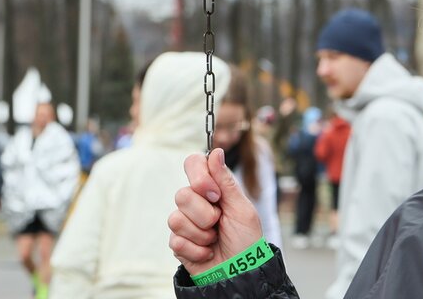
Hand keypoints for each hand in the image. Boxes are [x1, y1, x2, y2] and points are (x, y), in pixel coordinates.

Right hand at [168, 148, 262, 274]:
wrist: (241, 271)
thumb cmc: (246, 239)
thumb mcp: (242, 208)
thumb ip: (226, 181)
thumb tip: (216, 152)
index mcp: (212, 188)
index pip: (193, 164)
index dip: (199, 176)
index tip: (215, 194)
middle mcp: (195, 202)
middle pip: (182, 194)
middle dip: (205, 214)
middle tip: (219, 222)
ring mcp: (184, 222)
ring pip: (176, 218)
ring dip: (202, 234)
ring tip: (215, 239)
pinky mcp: (178, 243)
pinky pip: (176, 240)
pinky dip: (197, 249)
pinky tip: (208, 252)